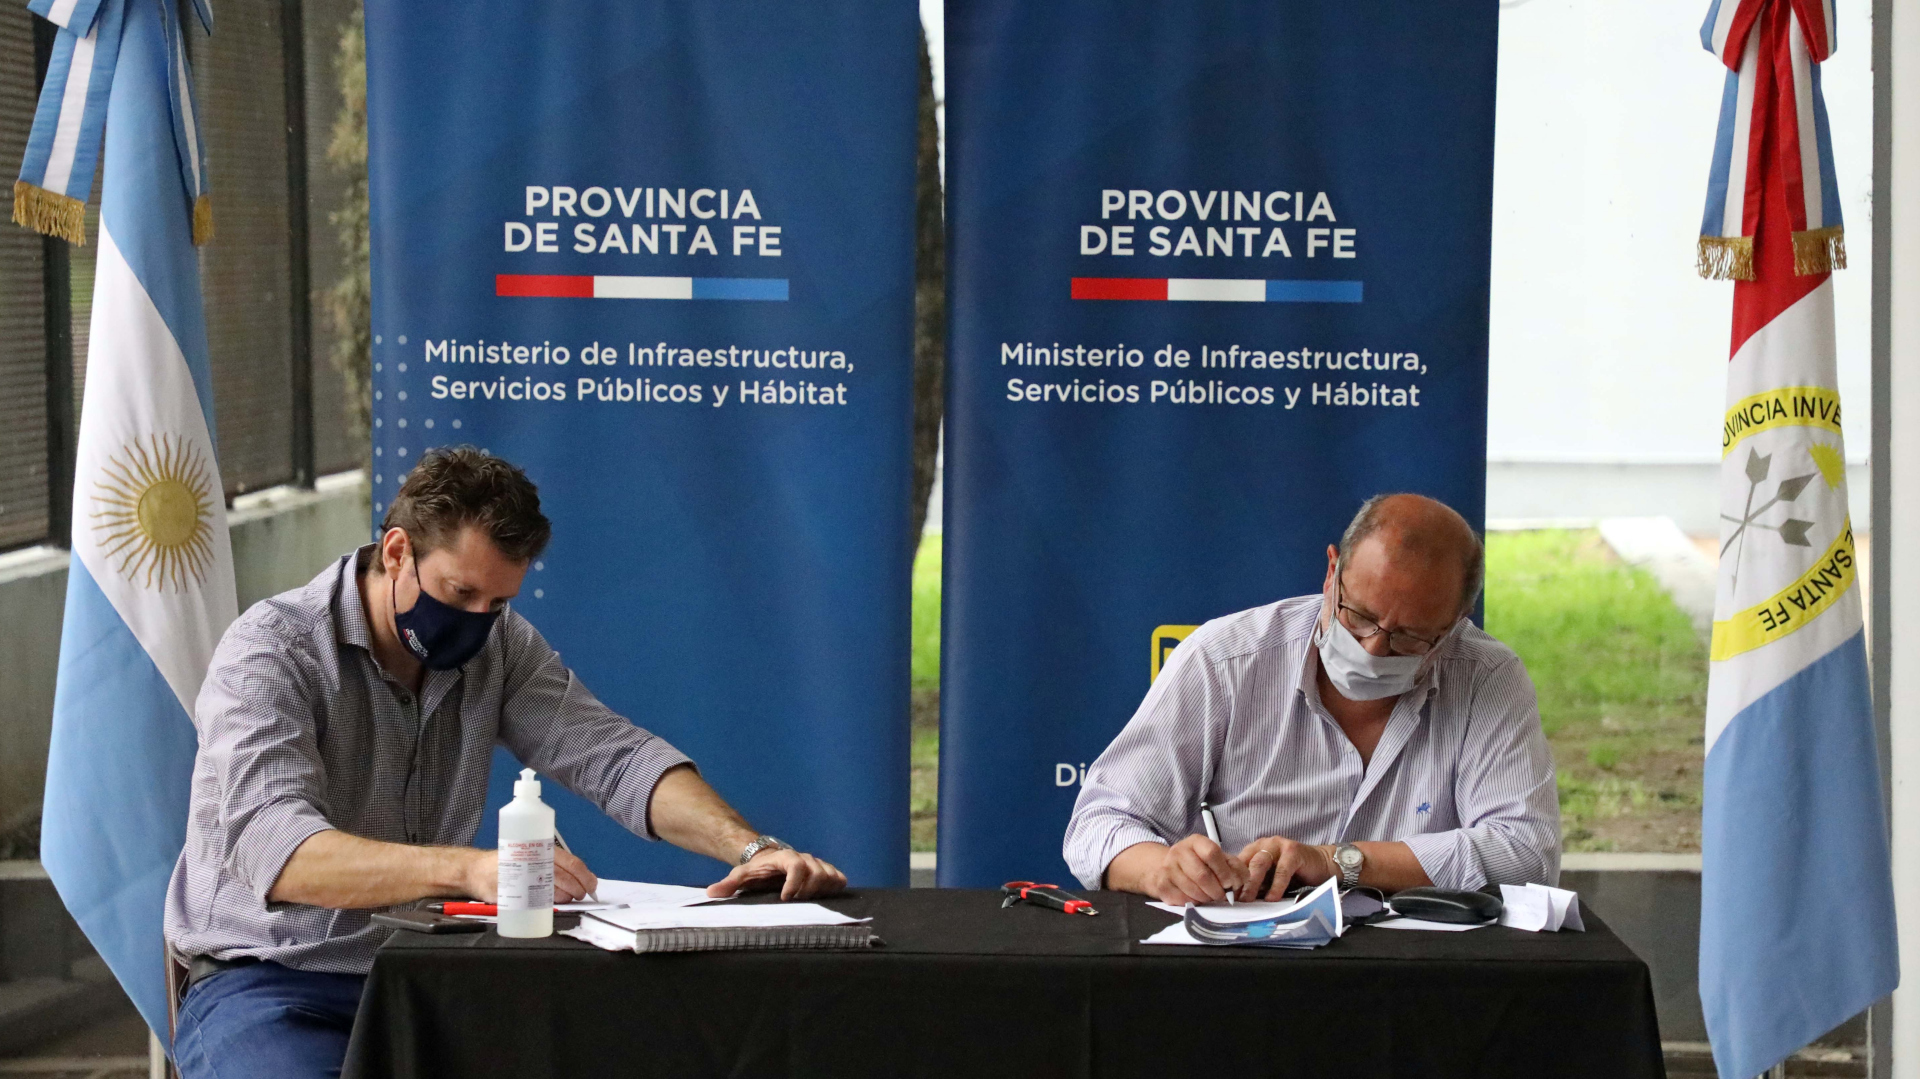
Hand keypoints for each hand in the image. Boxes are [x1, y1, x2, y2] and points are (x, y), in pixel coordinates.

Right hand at [461, 846, 598, 903]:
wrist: (477, 870)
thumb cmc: (509, 863)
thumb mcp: (532, 856)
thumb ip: (552, 864)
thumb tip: (580, 879)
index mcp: (542, 848)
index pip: (572, 862)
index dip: (586, 876)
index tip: (592, 886)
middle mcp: (533, 859)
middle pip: (565, 876)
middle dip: (578, 888)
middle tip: (582, 895)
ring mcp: (522, 874)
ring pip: (553, 888)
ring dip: (565, 896)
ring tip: (568, 898)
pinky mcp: (511, 889)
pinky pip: (534, 899)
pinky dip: (546, 903)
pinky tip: (549, 904)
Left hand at [706, 848, 846, 900]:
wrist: (770, 860)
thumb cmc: (757, 870)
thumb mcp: (742, 875)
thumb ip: (729, 884)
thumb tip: (711, 892)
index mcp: (785, 858)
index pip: (796, 864)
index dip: (794, 883)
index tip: (785, 898)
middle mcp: (805, 858)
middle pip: (817, 872)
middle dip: (807, 891)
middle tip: (794, 901)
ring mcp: (818, 864)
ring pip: (830, 876)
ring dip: (820, 890)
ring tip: (805, 901)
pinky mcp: (828, 871)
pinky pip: (839, 879)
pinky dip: (834, 888)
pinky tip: (821, 898)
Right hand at [1140, 834, 1247, 905]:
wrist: (1170, 867)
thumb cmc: (1200, 863)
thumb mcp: (1219, 858)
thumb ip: (1234, 866)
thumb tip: (1240, 881)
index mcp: (1196, 842)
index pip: (1211, 853)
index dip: (1224, 872)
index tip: (1231, 884)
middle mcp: (1179, 851)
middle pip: (1202, 875)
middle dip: (1217, 890)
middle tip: (1222, 896)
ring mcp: (1167, 868)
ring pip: (1193, 890)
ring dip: (1207, 898)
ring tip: (1210, 897)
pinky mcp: (1162, 885)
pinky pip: (1183, 900)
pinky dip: (1195, 903)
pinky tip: (1197, 898)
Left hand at [1236, 837, 1336, 901]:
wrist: (1321, 864)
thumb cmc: (1294, 873)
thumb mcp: (1271, 878)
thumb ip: (1257, 884)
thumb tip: (1240, 900)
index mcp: (1255, 849)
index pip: (1238, 863)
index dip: (1231, 879)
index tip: (1226, 896)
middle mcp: (1264, 844)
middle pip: (1246, 863)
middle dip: (1239, 882)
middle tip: (1234, 899)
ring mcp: (1278, 846)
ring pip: (1260, 864)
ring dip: (1253, 883)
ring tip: (1248, 900)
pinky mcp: (1293, 851)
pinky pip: (1282, 871)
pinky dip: (1276, 886)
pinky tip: (1272, 898)